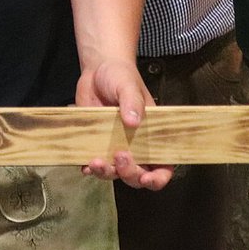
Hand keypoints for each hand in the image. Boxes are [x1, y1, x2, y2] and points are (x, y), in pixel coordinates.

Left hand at [75, 60, 171, 190]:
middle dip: (130, 173)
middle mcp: (135, 145)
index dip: (158, 178)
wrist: (97, 70)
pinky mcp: (96, 144)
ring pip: (115, 173)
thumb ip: (132, 101)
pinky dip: (90, 169)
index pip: (163, 165)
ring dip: (107, 173)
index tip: (147, 178)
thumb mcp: (128, 85)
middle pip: (137, 175)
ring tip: (96, 162)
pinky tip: (85, 165)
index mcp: (152, 135)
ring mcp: (115, 146)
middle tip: (121, 156)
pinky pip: (94, 164)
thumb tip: (133, 120)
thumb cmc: (120, 76)